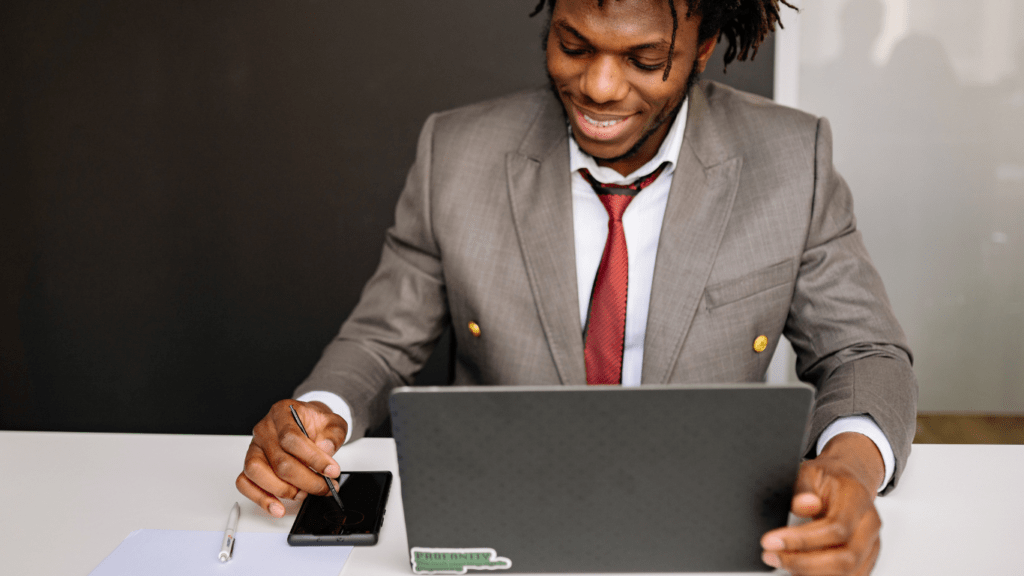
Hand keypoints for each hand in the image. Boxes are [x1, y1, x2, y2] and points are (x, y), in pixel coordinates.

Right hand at [236, 399, 348, 516]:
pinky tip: (278, 507)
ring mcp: (254, 447)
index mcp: (282, 413)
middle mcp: (264, 429)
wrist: (306, 423)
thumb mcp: (333, 423)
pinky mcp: (250, 464)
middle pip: (279, 461)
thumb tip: (325, 449)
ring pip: (257, 472)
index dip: (313, 458)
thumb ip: (332, 435)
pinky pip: (244, 483)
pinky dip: (260, 498)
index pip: (292, 438)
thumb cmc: (316, 423)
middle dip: (306, 480)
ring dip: (283, 490)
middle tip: (325, 488)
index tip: (332, 471)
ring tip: (303, 494)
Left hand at [760, 432, 885, 574]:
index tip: (772, 541)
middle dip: (803, 563)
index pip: (836, 528)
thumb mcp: (810, 472)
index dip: (802, 540)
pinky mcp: (867, 558)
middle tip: (771, 555)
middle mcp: (869, 524)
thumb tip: (802, 506)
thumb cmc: (829, 478)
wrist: (849, 480)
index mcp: (857, 499)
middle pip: (844, 558)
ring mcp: (871, 544)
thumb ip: (802, 488)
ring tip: (782, 561)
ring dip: (811, 573)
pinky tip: (800, 569)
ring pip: (848, 572)